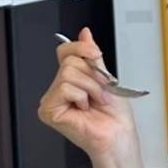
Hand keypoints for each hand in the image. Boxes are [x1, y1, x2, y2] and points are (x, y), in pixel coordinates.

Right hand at [38, 27, 138, 161]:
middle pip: (69, 62)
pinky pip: (65, 87)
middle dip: (92, 76)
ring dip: (90, 87)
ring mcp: (52, 100)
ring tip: (93, 102)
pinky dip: (81, 96)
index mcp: (71, 80)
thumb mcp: (105, 77)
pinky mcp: (48, 110)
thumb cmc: (115, 116)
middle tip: (99, 92)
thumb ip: (92, 56)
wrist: (118, 135)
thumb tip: (85, 33)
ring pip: (68, 74)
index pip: (65, 52)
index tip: (95, 52)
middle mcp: (59, 89)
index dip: (80, 47)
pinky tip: (84, 109)